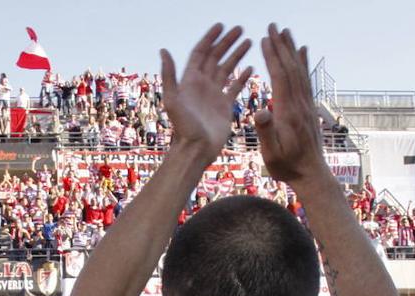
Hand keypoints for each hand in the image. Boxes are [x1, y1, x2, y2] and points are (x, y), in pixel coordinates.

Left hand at [160, 24, 251, 155]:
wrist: (195, 150)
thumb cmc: (183, 128)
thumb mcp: (172, 100)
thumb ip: (169, 75)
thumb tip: (163, 51)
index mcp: (190, 80)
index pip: (201, 53)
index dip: (210, 38)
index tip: (221, 26)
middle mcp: (202, 85)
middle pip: (215, 57)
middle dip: (227, 42)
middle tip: (240, 29)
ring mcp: (214, 95)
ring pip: (226, 69)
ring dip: (236, 55)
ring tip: (249, 42)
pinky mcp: (224, 106)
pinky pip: (234, 87)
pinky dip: (242, 77)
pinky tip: (250, 68)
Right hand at [254, 25, 328, 184]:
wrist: (311, 174)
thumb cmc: (287, 166)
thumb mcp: (271, 153)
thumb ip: (266, 132)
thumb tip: (261, 111)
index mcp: (288, 112)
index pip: (280, 78)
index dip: (273, 57)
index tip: (265, 39)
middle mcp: (300, 104)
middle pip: (291, 68)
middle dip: (282, 46)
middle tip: (274, 26)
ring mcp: (306, 105)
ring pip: (300, 71)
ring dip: (292, 50)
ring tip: (286, 32)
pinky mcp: (309, 108)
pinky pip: (306, 80)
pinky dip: (304, 63)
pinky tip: (302, 51)